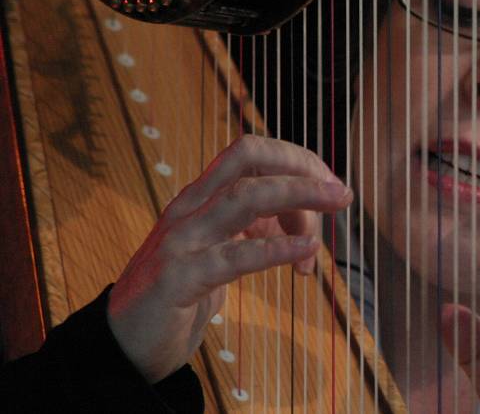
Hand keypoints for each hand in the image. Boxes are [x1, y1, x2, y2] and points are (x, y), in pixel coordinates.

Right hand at [107, 135, 352, 382]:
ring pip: (244, 198)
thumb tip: (304, 222)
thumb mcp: (218, 249)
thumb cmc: (178, 292)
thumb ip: (252, 229)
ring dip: (299, 197)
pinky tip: (307, 253)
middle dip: (301, 167)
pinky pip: (235, 257)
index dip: (293, 159)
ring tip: (337, 205)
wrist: (123, 342)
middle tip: (341, 192)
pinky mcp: (178, 280)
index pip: (249, 152)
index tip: (328, 184)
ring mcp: (181, 241)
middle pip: (247, 160)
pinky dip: (276, 250)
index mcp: (198, 197)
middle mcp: (188, 209)